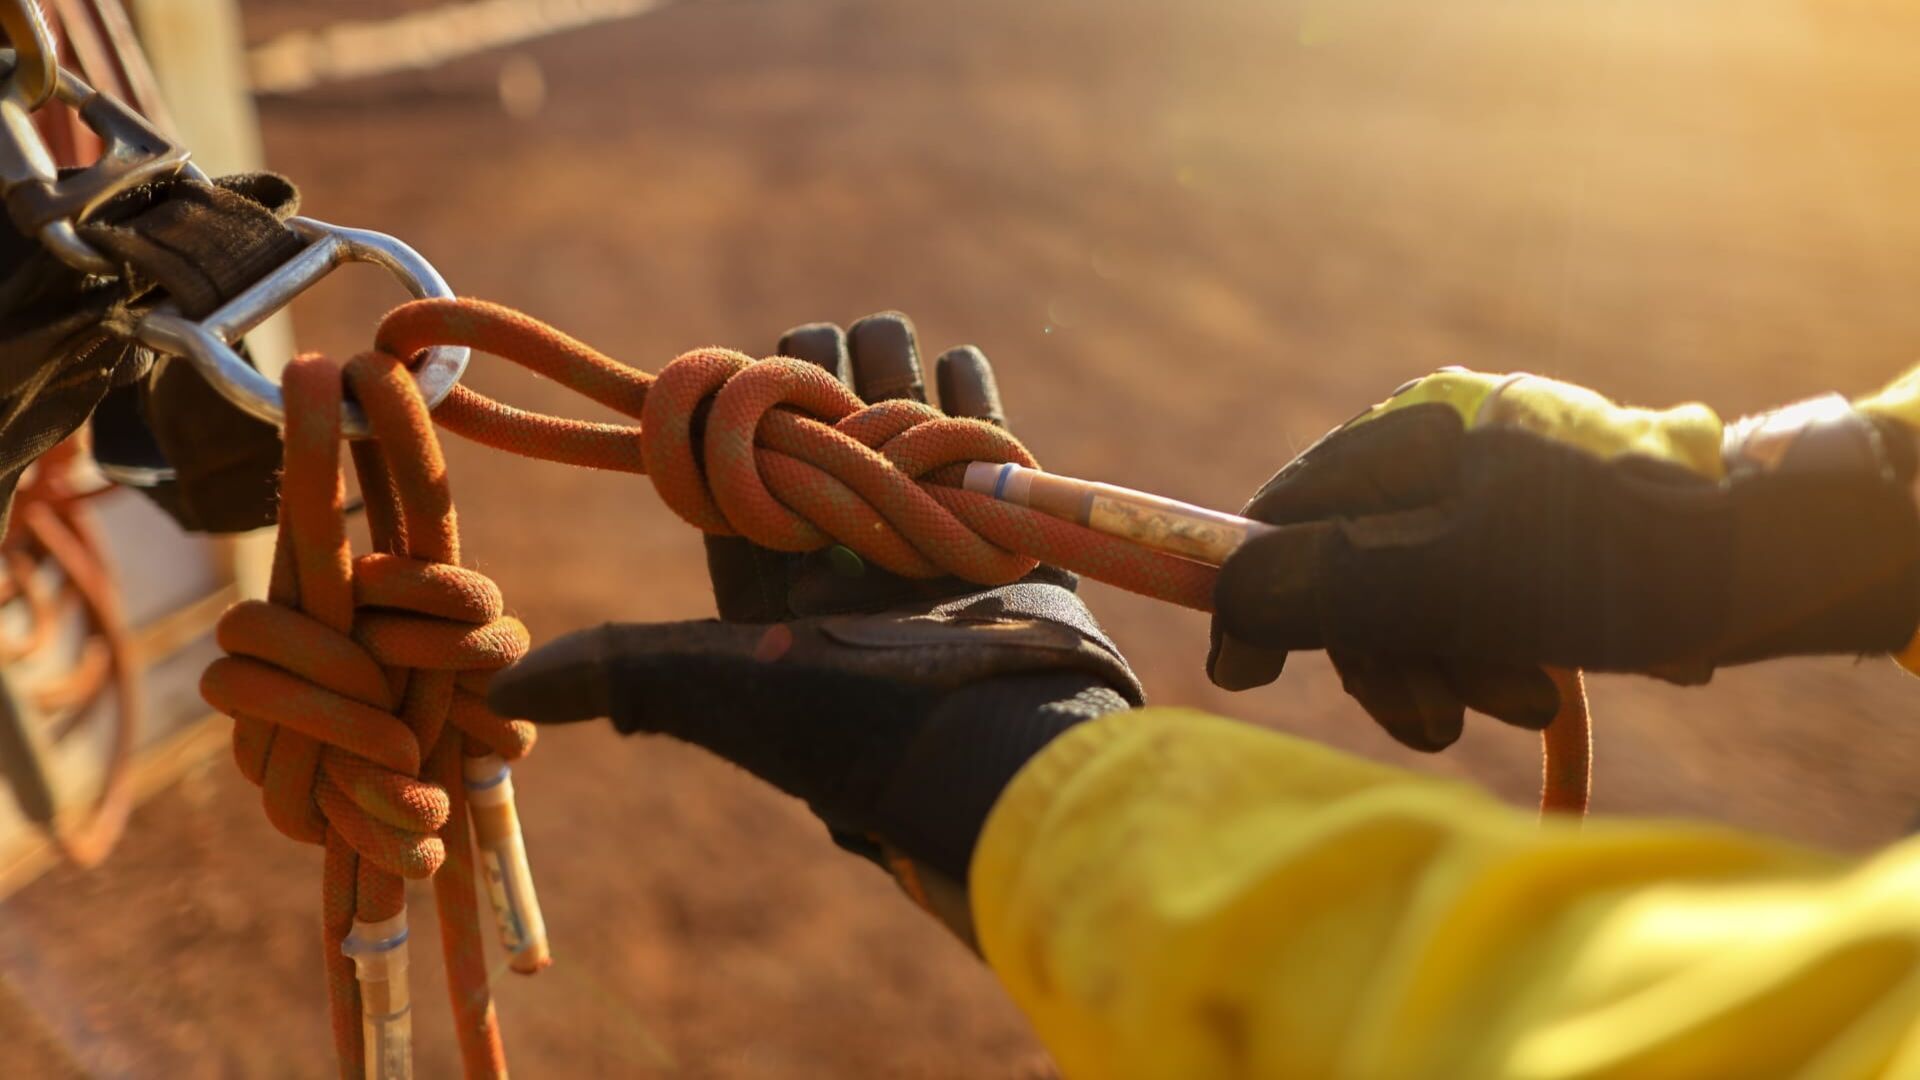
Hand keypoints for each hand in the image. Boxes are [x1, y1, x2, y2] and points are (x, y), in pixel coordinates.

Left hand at [490, 314, 1140, 926]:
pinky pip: (981, 440)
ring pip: (898, 420)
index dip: (731, 419)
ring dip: (888, 374)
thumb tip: (500, 687)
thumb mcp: (709, 685)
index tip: (730, 372)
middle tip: (814, 358)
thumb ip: (612, 669)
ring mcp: (930, 539)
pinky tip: (952, 363)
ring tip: (882, 345)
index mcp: (776, 589)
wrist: (993, 749)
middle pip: (822, 433)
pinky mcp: (1001, 530)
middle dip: (814, 383)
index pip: (741, 475)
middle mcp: (851, 562)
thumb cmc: (847, 718)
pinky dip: (966, 395)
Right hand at [1208, 369, 1919, 750]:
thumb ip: (1332, 588)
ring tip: (1534, 702)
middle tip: (1441, 726)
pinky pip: (1479, 607)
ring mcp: (1495, 493)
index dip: (1261, 596)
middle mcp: (1446, 450)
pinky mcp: (1541, 540)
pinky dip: (1499, 655)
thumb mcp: (1457, 581)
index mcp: (1415, 430)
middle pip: (1354, 568)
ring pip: (1420, 599)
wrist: (1787, 556)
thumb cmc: (1619, 561)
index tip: (1248, 675)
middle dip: (1393, 656)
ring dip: (1458, 668)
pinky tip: (1551, 688)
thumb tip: (1227, 600)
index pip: (1290, 511)